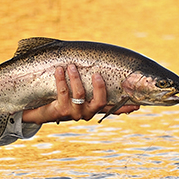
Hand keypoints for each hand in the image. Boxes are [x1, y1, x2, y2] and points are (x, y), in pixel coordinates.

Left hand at [22, 64, 139, 123]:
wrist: (41, 111)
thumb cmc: (62, 97)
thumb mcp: (78, 92)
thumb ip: (90, 85)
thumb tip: (100, 67)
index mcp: (94, 108)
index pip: (113, 108)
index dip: (125, 107)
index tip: (137, 105)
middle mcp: (87, 112)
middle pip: (100, 102)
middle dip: (100, 87)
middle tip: (97, 74)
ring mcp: (74, 113)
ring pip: (80, 95)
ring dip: (76, 78)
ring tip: (71, 66)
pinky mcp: (61, 111)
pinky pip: (63, 92)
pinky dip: (61, 79)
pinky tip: (59, 70)